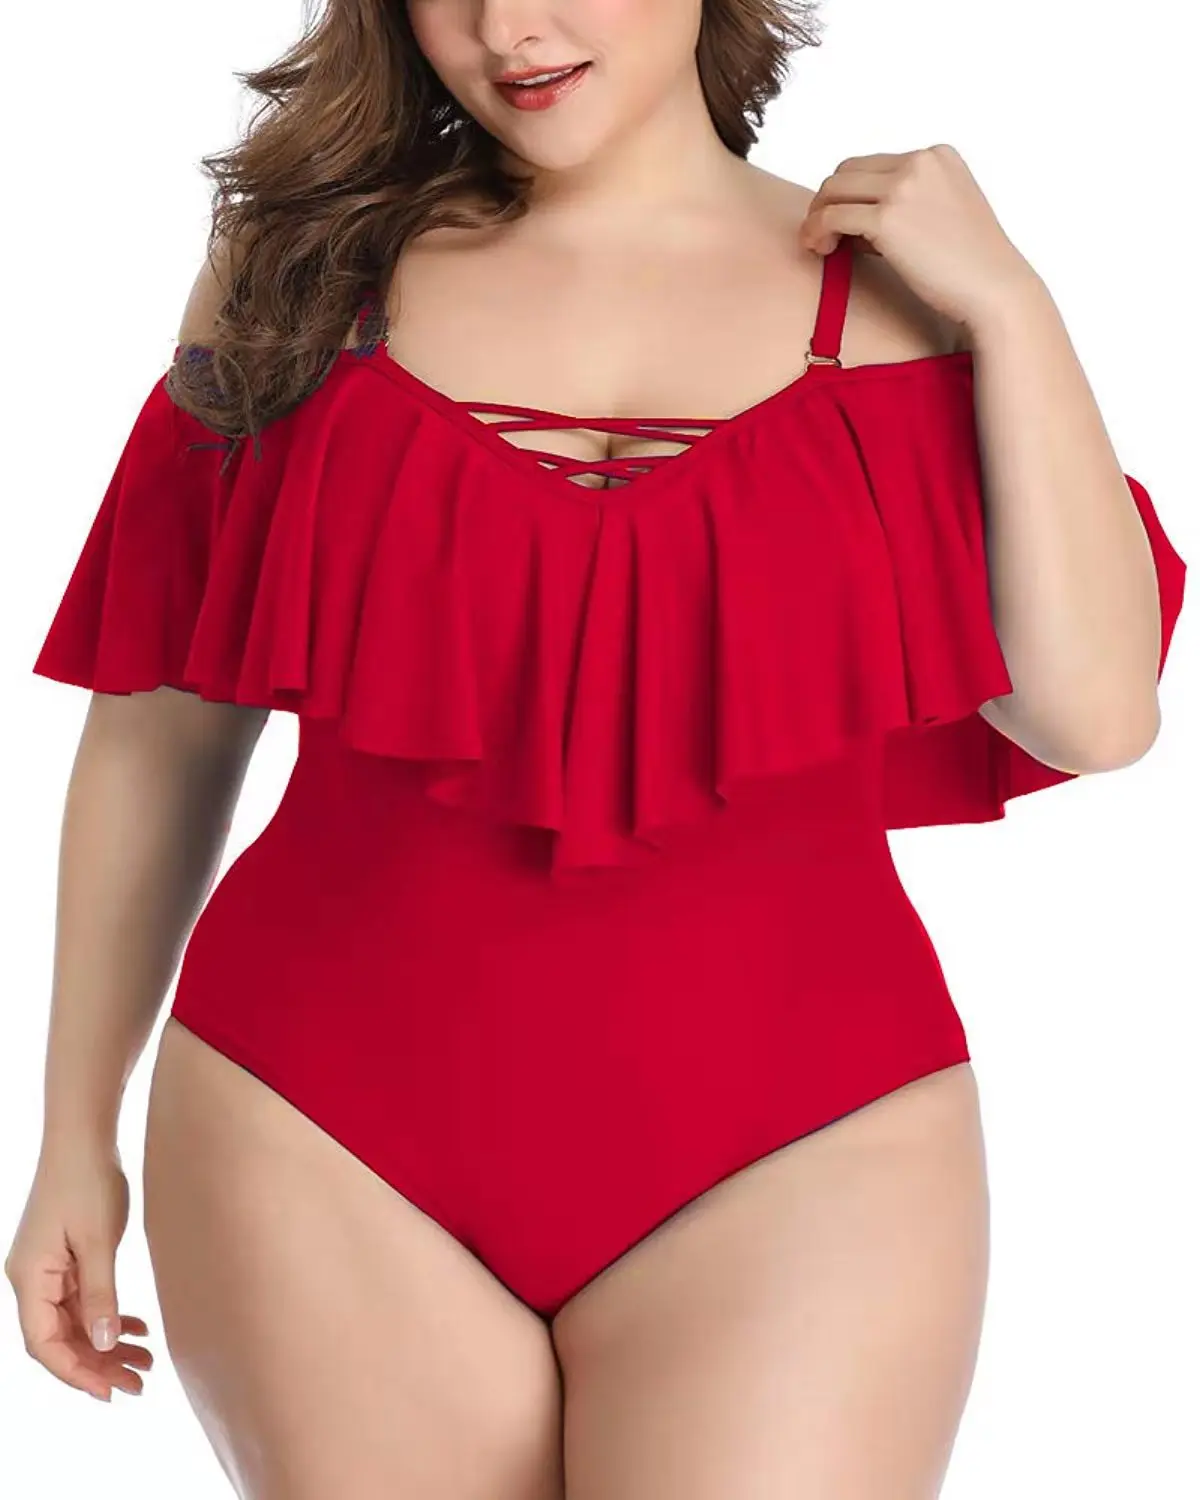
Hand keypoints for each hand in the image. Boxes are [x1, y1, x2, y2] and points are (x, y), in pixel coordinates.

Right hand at [4, 1145, 153, 1400]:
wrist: (84, 1137)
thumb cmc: (87, 1182)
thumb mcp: (99, 1241)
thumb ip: (100, 1295)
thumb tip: (102, 1346)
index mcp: (29, 1279)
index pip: (44, 1343)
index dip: (76, 1373)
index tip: (111, 1392)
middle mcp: (32, 1279)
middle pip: (61, 1338)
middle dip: (98, 1364)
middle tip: (139, 1383)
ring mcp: (48, 1270)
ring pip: (76, 1321)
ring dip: (107, 1343)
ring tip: (146, 1361)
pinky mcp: (66, 1259)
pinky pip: (84, 1300)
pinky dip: (108, 1316)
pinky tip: (137, 1328)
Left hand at [798, 144, 1044, 328]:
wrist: (993, 289)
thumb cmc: (970, 265)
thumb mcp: (944, 213)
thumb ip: (906, 204)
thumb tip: (853, 218)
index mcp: (936, 155)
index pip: (872, 164)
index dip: (853, 195)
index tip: (849, 226)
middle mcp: (919, 161)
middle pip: (846, 171)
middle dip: (829, 201)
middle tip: (824, 234)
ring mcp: (903, 187)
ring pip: (833, 190)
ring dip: (817, 216)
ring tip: (820, 244)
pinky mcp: (887, 219)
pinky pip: (832, 217)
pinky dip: (817, 232)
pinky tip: (821, 250)